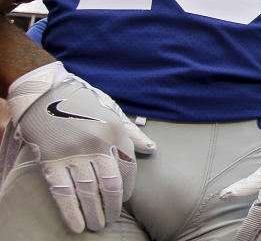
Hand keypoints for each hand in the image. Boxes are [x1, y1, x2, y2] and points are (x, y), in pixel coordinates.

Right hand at [7, 61, 156, 232]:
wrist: (45, 95)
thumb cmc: (83, 104)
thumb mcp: (112, 112)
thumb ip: (132, 133)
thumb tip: (153, 150)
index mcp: (116, 131)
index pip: (128, 169)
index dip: (127, 189)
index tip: (124, 200)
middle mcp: (98, 143)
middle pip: (110, 184)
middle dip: (112, 207)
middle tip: (110, 220)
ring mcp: (74, 153)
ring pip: (88, 192)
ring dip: (93, 213)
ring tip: (96, 225)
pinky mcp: (51, 160)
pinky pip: (63, 192)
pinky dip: (71, 212)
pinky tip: (76, 225)